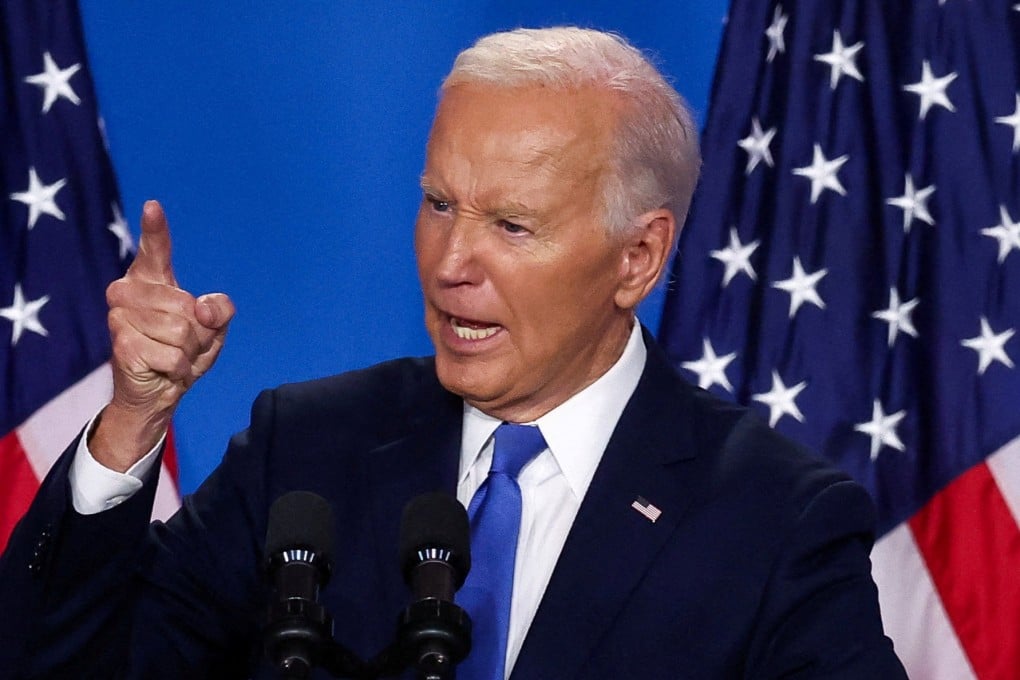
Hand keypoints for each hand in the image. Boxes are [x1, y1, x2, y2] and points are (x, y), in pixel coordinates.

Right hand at [90, 201, 234, 471]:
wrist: (158, 390)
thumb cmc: (184, 350)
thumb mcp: (215, 327)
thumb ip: (220, 310)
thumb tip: (204, 308)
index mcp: (152, 279)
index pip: (155, 249)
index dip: (155, 229)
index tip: (153, 206)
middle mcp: (128, 291)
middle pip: (188, 306)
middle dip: (199, 332)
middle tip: (184, 343)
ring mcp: (120, 316)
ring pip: (182, 332)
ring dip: (189, 351)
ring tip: (173, 355)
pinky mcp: (121, 343)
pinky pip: (174, 356)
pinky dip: (179, 368)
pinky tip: (164, 369)